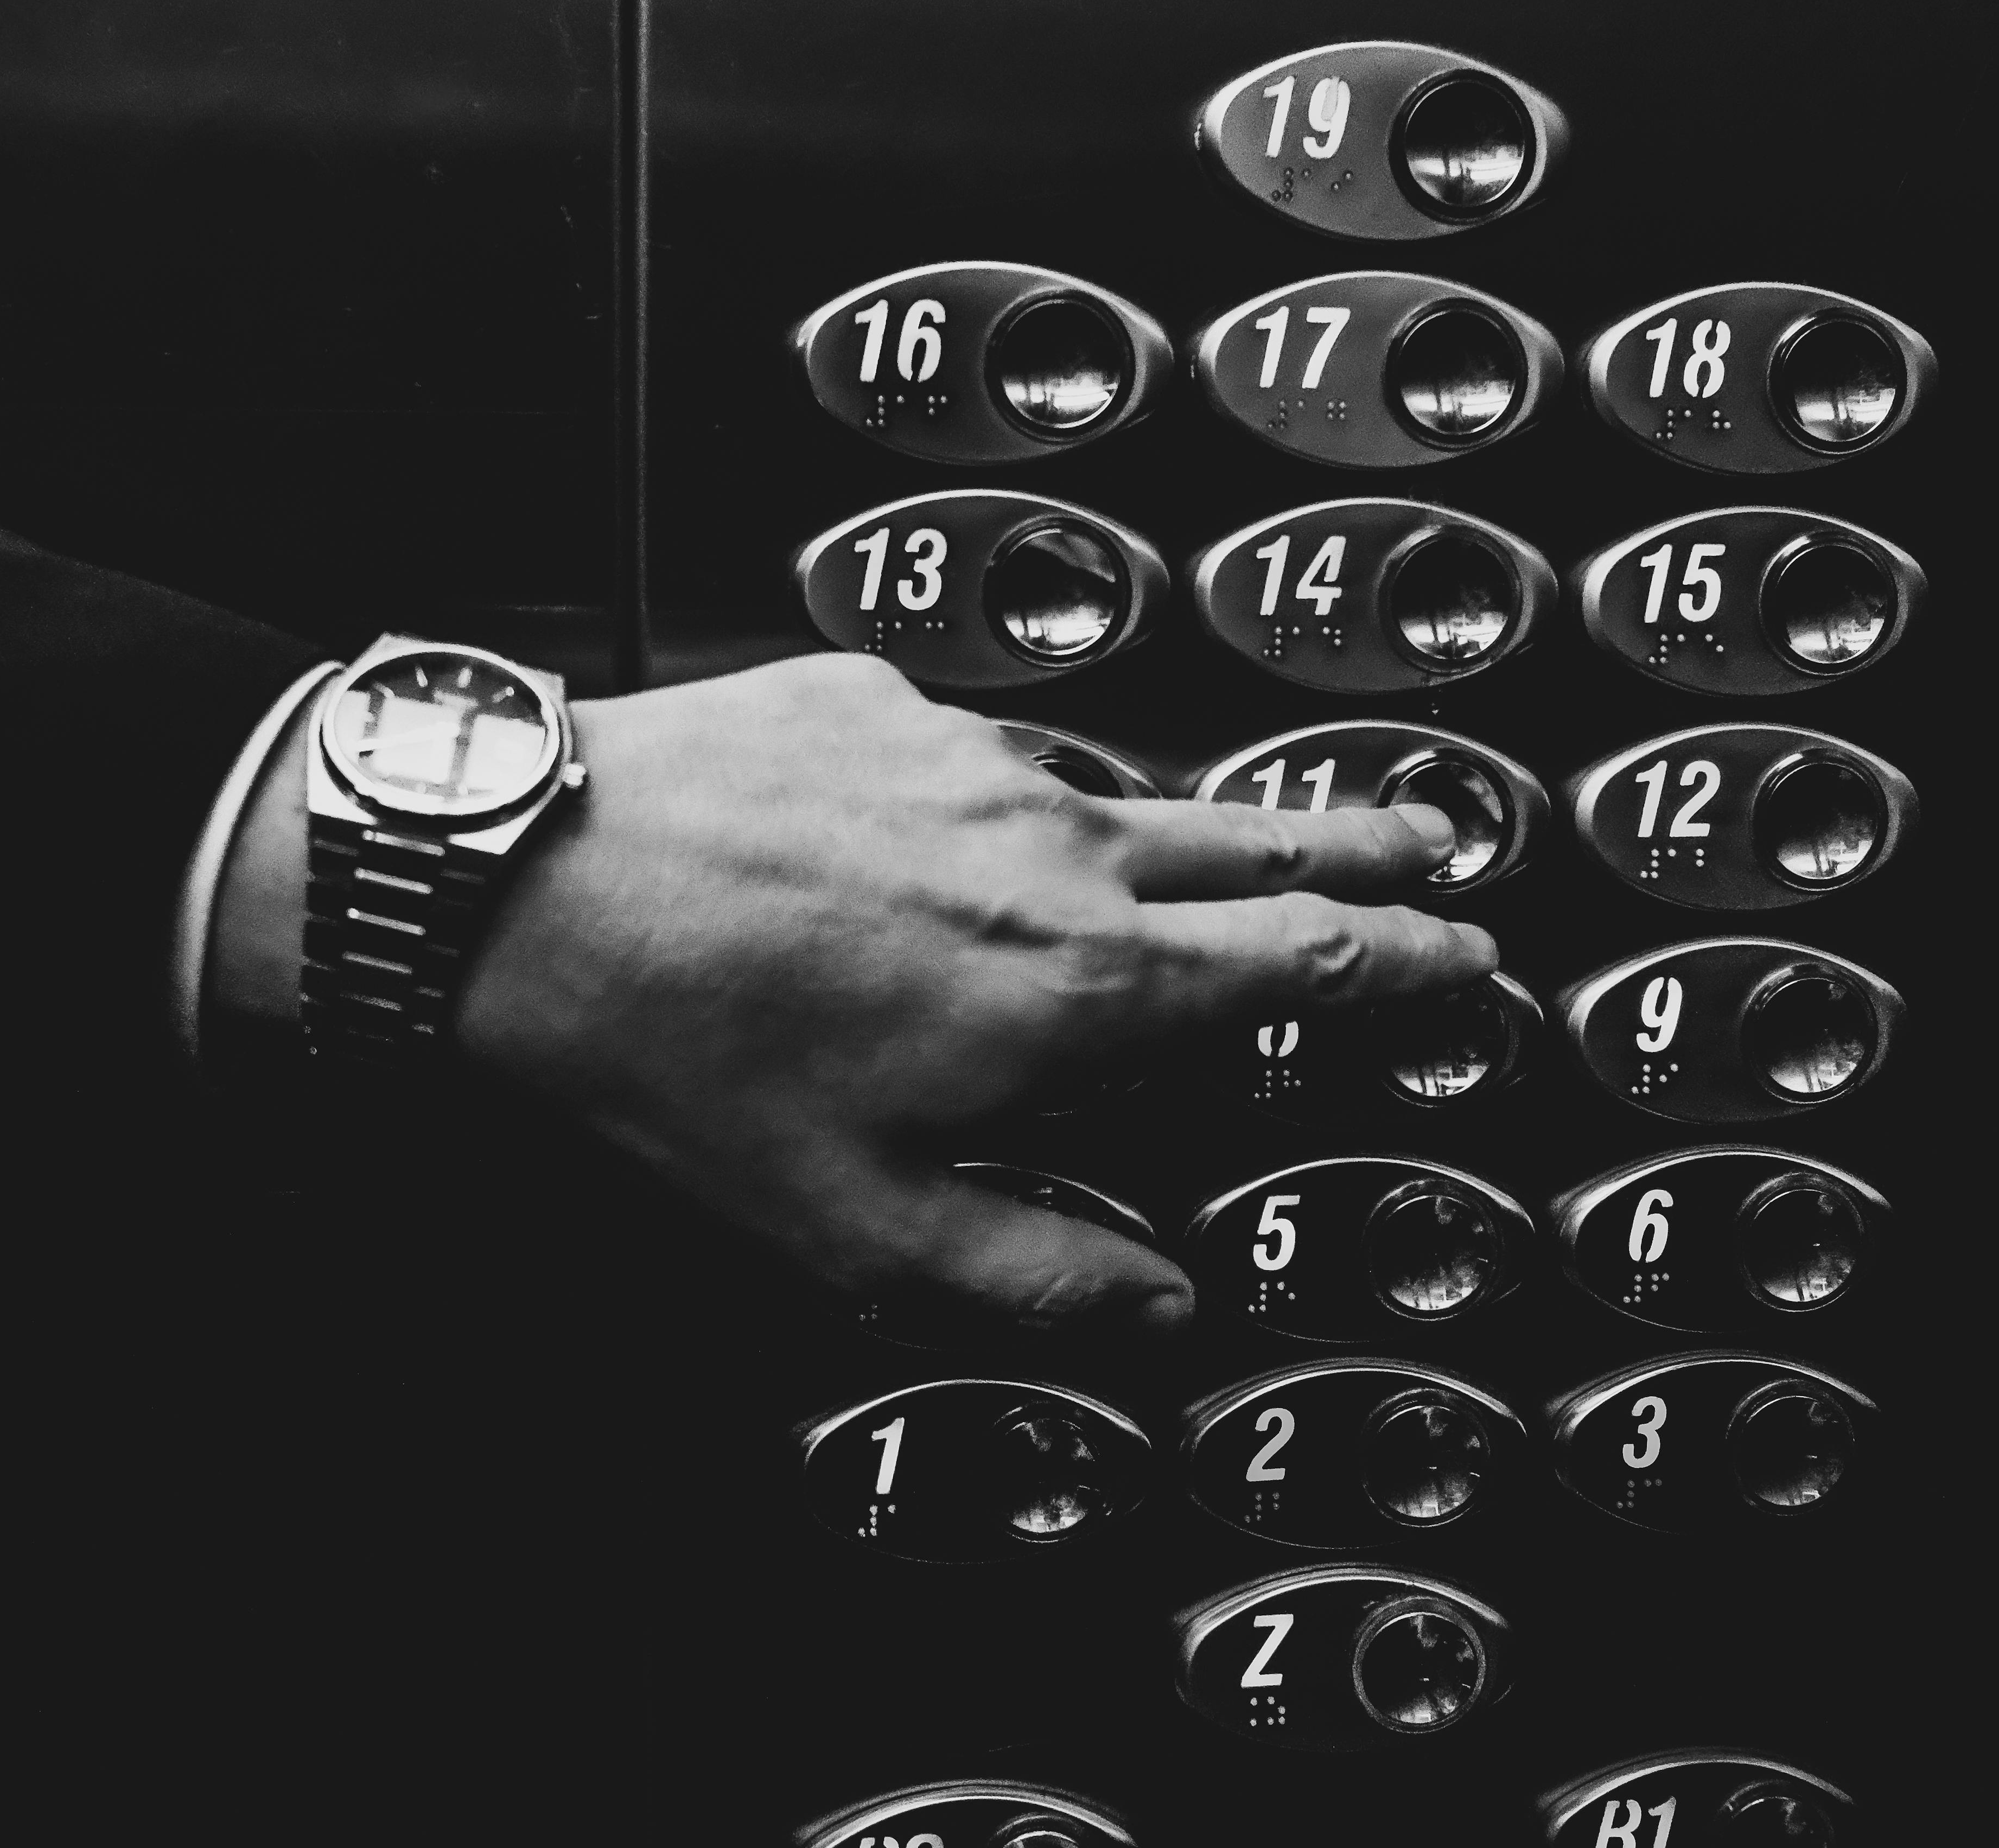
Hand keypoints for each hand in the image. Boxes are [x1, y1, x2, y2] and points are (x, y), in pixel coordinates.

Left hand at [213, 654, 1496, 1337]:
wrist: (528, 877)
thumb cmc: (679, 1046)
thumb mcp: (860, 1222)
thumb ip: (1038, 1269)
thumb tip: (1155, 1305)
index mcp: (1077, 980)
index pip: (1305, 964)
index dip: (1410, 963)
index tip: (1469, 957)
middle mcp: (1052, 843)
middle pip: (1264, 839)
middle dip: (1370, 848)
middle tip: (1435, 845)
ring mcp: (971, 751)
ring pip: (1122, 791)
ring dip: (1184, 827)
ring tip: (1201, 859)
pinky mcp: (884, 692)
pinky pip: (980, 748)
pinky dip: (996, 796)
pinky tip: (937, 839)